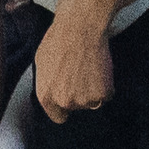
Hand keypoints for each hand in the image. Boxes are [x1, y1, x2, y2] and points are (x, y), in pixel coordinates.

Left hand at [35, 6, 112, 122]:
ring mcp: (85, 100)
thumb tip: (53, 91)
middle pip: (76, 107)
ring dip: (93, 91)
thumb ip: (47, 84)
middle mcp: (64, 102)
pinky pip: (107, 95)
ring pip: (92, 102)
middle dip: (78, 95)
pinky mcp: (103, 94)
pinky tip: (99, 70)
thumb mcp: (41, 65)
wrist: (79, 31)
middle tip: (79, 75)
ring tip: (88, 70)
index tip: (69, 101)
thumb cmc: (58, 43)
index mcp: (46, 96)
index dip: (64, 109)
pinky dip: (106, 86)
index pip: (58, 116)